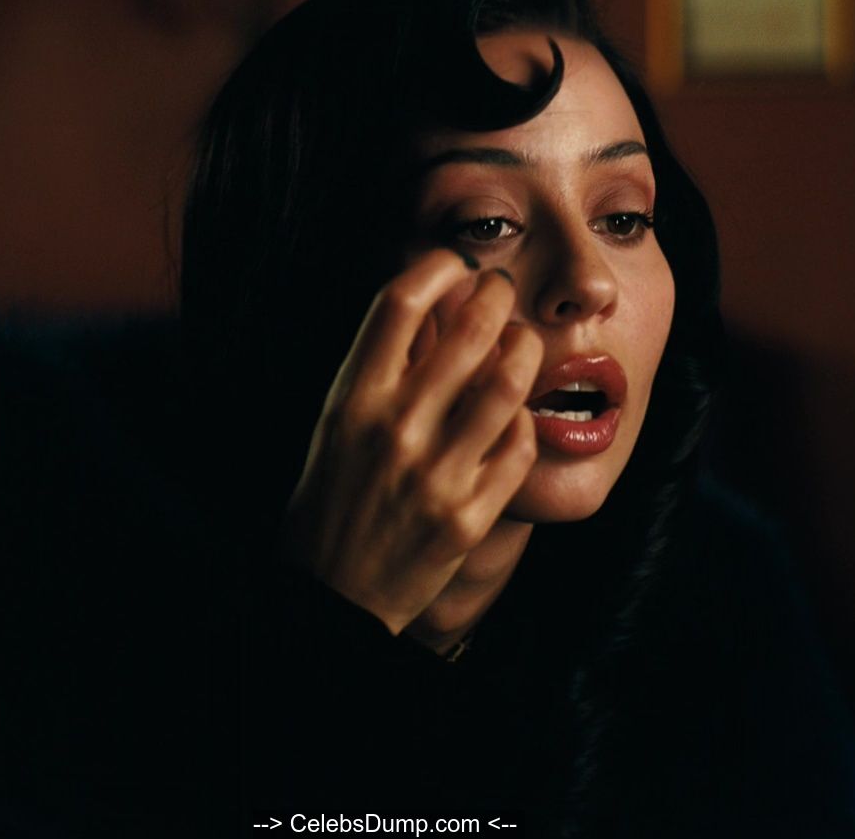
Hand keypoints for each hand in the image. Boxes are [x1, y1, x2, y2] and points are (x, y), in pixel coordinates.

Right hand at [282, 249, 542, 636]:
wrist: (329, 593)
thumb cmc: (332, 497)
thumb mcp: (338, 422)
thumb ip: (381, 367)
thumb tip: (434, 302)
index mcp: (352, 400)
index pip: (400, 303)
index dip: (438, 265)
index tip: (458, 261)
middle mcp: (394, 431)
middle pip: (470, 329)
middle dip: (498, 294)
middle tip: (503, 291)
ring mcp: (435, 476)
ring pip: (510, 380)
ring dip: (525, 349)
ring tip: (521, 344)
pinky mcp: (468, 517)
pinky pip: (519, 445)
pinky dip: (523, 422)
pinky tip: (514, 418)